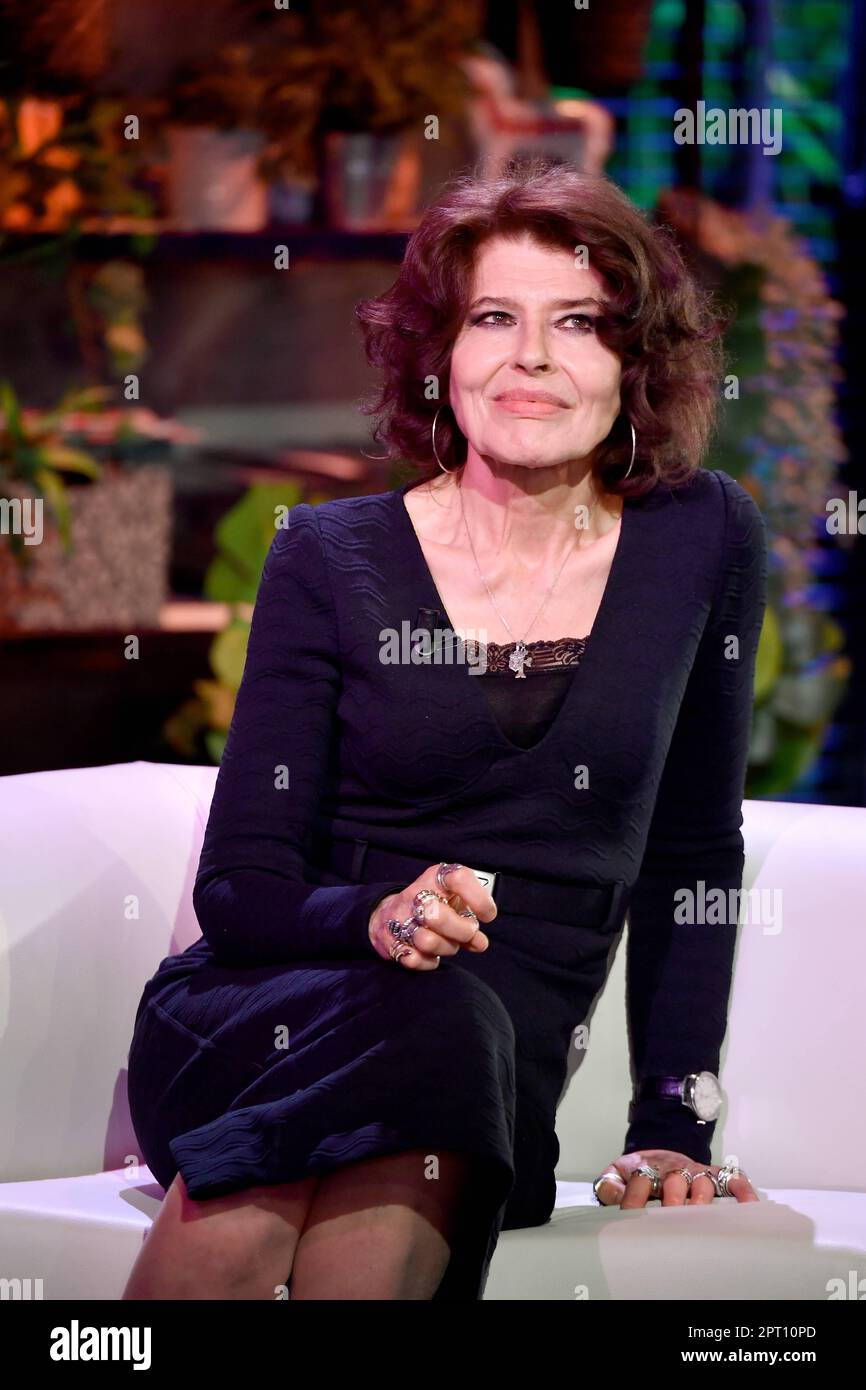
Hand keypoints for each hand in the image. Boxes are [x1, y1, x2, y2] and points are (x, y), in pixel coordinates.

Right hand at [368, 864, 496, 969]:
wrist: (389, 912)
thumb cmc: (432, 905)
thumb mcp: (453, 902)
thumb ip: (469, 920)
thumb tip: (480, 943)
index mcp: (436, 878)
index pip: (459, 878)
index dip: (478, 898)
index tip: (487, 915)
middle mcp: (415, 895)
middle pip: (438, 915)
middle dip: (461, 931)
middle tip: (467, 933)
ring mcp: (399, 918)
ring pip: (427, 942)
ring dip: (446, 948)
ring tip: (447, 943)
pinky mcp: (388, 940)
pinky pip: (414, 960)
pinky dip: (427, 961)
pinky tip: (430, 954)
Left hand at [593, 1150, 759, 1206]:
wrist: (661, 1152)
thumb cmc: (641, 1172)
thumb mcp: (620, 1172)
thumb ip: (611, 1183)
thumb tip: (610, 1193)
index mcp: (648, 1168)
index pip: (640, 1180)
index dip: (634, 1198)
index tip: (629, 1216)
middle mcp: (674, 1170)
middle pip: (675, 1183)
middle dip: (673, 1202)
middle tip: (671, 1220)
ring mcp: (696, 1172)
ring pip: (702, 1184)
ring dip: (703, 1200)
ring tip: (704, 1218)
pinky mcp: (714, 1176)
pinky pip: (732, 1180)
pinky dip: (742, 1190)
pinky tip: (749, 1205)